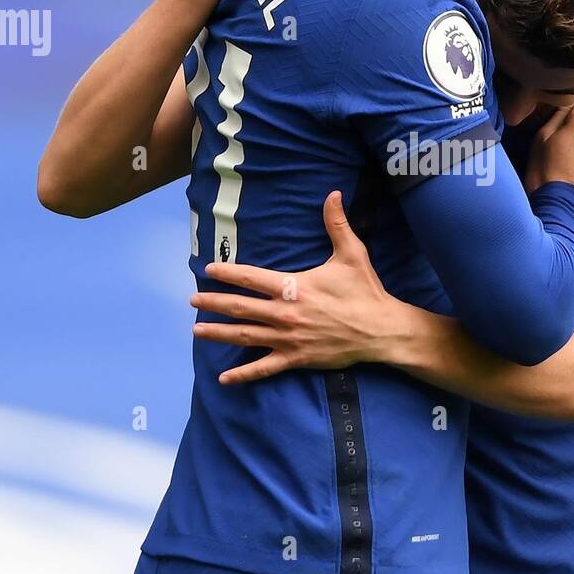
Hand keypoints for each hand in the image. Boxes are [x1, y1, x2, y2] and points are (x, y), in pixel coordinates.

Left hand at [189, 192, 405, 383]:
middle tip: (193, 299)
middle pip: (241, 307)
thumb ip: (337, 224)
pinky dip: (243, 374)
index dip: (228, 273)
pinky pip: (264, 368)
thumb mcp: (352, 254)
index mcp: (295, 287)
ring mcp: (289, 338)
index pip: (252, 278)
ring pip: (246, 336)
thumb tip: (333, 194)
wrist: (380, 329)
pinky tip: (224, 378)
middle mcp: (286, 313)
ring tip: (197, 329)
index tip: (209, 270)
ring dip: (219, 333)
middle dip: (214, 302)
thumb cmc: (365, 291)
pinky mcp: (296, 358)